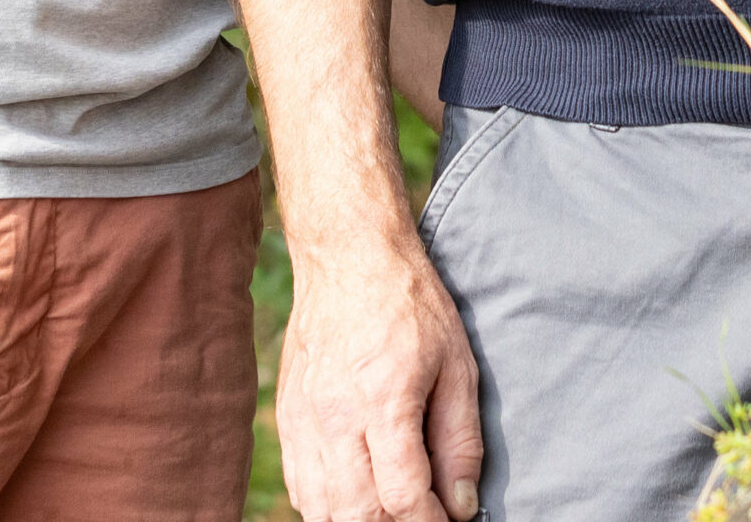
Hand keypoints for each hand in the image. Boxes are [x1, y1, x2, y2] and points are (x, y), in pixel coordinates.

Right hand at [276, 234, 481, 521]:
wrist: (348, 255)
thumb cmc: (410, 304)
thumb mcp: (457, 363)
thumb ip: (460, 440)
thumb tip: (462, 506)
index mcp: (385, 397)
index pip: (402, 497)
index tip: (449, 519)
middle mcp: (337, 414)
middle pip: (357, 514)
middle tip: (420, 515)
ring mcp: (304, 418)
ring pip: (320, 509)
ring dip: (357, 521)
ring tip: (389, 507)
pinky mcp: (287, 416)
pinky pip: (298, 486)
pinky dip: (326, 506)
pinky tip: (354, 494)